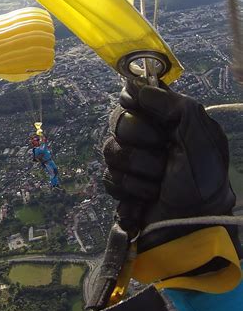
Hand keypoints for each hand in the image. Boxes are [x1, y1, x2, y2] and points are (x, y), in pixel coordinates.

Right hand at [102, 79, 240, 259]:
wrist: (191, 224)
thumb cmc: (202, 178)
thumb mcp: (199, 133)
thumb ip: (171, 103)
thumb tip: (132, 85)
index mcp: (165, 120)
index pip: (132, 96)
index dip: (134, 103)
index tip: (145, 114)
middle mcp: (145, 136)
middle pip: (118, 123)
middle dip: (142, 144)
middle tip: (164, 156)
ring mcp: (130, 161)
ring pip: (111, 152)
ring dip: (139, 172)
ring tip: (159, 184)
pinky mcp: (120, 185)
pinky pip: (108, 178)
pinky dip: (130, 191)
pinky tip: (147, 198)